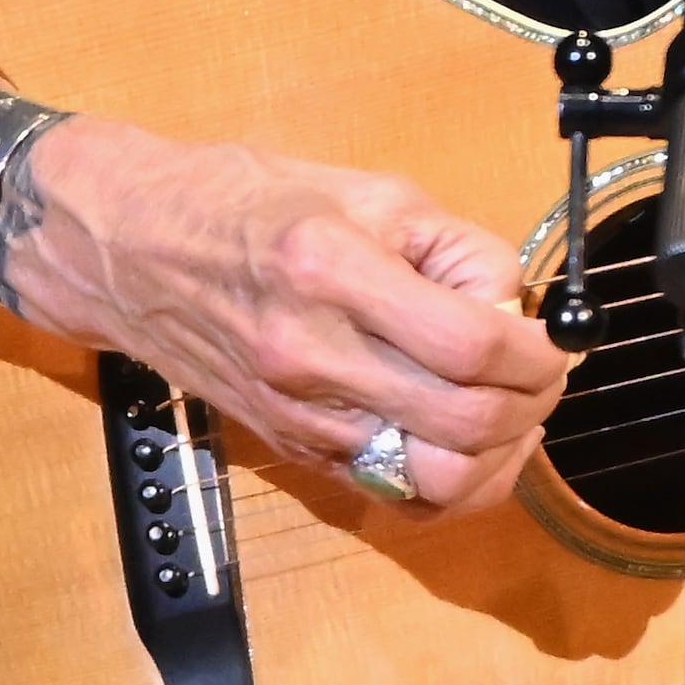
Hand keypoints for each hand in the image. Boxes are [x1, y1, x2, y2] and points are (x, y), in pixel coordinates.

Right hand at [0, 113, 568, 521]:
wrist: (130, 249)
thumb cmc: (245, 203)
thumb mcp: (367, 190)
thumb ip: (454, 250)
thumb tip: (517, 310)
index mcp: (330, 271)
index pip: (470, 345)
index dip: (536, 352)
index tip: (554, 338)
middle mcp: (310, 356)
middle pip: (464, 424)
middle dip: (531, 402)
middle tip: (543, 372)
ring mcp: (298, 414)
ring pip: (435, 482)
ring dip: (498, 455)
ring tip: (510, 410)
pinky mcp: (292, 448)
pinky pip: (392, 494)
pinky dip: (448, 481)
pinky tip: (464, 441)